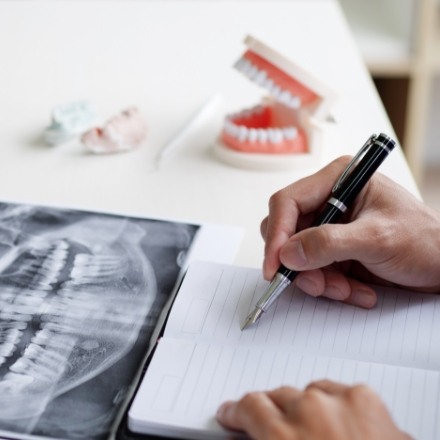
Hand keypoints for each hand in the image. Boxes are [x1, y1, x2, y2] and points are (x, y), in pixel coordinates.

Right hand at [216, 380, 410, 439]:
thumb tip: (262, 436)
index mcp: (284, 438)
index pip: (249, 406)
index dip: (237, 411)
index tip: (233, 413)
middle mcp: (308, 411)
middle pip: (277, 395)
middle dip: (273, 411)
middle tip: (278, 429)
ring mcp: (337, 399)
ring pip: (307, 391)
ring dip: (306, 407)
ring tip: (318, 432)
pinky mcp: (365, 396)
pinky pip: (336, 391)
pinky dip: (334, 404)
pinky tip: (341, 424)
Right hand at [261, 156, 439, 307]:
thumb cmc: (425, 241)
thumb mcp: (378, 238)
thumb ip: (329, 243)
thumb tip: (287, 253)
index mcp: (338, 180)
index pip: (288, 203)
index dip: (277, 234)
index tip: (275, 266)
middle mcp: (329, 201)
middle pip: (288, 232)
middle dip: (301, 264)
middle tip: (318, 284)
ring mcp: (330, 228)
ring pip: (298, 257)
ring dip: (319, 280)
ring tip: (349, 290)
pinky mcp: (333, 251)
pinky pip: (313, 271)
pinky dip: (331, 286)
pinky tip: (357, 290)